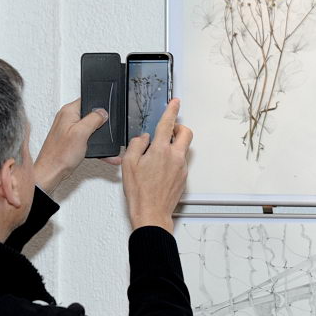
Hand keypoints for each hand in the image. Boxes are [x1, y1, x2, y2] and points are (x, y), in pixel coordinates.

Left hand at [34, 98, 113, 192]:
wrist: (51, 173)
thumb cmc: (60, 155)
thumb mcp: (81, 133)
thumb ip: (93, 119)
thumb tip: (103, 112)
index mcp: (68, 112)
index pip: (87, 100)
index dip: (99, 106)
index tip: (106, 117)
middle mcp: (67, 119)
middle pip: (90, 115)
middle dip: (101, 124)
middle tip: (106, 133)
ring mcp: (69, 130)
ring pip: (90, 129)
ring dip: (100, 137)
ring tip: (107, 145)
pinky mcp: (71, 141)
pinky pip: (87, 140)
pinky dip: (96, 146)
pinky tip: (104, 154)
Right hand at [122, 98, 191, 233]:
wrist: (151, 213)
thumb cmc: (140, 192)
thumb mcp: (128, 164)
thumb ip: (136, 145)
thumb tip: (143, 138)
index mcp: (161, 150)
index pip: (168, 123)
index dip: (171, 109)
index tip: (174, 102)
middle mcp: (175, 157)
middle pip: (186, 133)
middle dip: (179, 127)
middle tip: (169, 130)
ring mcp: (182, 168)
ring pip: (184, 148)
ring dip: (174, 145)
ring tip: (158, 155)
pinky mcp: (184, 177)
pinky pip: (181, 162)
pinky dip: (173, 160)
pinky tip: (159, 169)